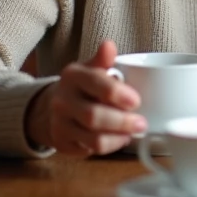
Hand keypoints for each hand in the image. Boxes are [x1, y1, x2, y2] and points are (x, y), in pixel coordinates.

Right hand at [24, 41, 146, 155]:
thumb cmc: (83, 86)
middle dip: (122, 122)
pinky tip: (120, 138)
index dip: (117, 94)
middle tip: (142, 123)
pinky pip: (90, 150)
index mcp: (73, 76)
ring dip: (119, 137)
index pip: (95, 84)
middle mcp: (62, 100)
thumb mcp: (92, 68)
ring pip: (92, 138)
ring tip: (133, 132)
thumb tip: (109, 45)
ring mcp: (60, 123)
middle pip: (94, 116)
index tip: (136, 101)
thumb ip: (103, 60)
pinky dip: (110, 146)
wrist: (54, 106)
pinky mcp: (63, 143)